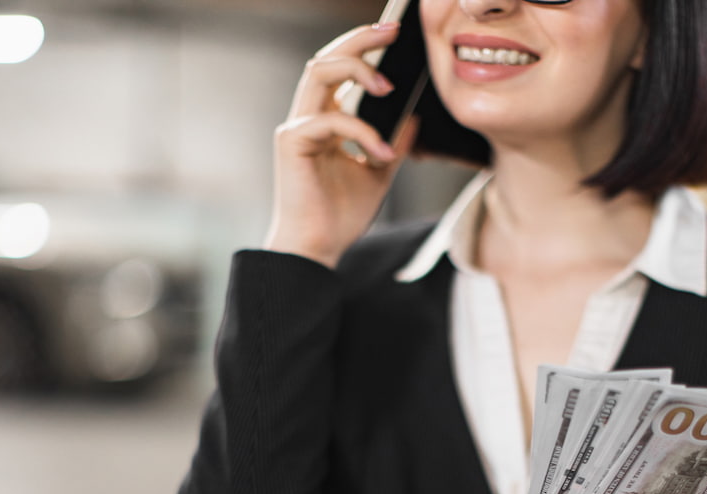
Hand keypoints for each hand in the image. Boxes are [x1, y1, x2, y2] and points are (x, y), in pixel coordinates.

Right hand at [264, 22, 419, 268]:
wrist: (318, 249)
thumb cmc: (339, 216)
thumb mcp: (379, 174)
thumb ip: (393, 144)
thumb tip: (414, 118)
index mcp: (325, 121)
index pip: (340, 69)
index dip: (363, 46)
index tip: (394, 32)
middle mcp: (307, 118)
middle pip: (326, 58)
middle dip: (359, 39)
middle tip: (392, 31)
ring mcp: (297, 128)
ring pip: (318, 73)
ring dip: (356, 69)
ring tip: (388, 85)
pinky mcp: (292, 143)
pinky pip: (330, 121)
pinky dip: (362, 132)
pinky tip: (381, 153)